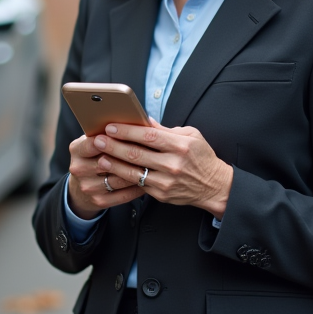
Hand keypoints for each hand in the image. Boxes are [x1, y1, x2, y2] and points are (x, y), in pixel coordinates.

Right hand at [66, 134, 145, 219]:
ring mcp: (88, 186)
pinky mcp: (98, 201)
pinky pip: (124, 195)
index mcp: (76, 150)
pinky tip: (148, 180)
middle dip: (130, 156)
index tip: (131, 135)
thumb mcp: (94, 141)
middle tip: (150, 151)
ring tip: (153, 166)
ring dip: (137, 172)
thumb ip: (109, 133)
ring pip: (119, 179)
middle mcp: (79, 168)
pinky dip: (137, 187)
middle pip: (108, 162)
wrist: (81, 187)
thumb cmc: (94, 156)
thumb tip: (136, 121)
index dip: (113, 139)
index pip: (94, 142)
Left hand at [91, 121, 232, 219]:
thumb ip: (166, 129)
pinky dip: (124, 177)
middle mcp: (173, 164)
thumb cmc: (202, 157)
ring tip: (100, 156)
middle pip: (136, 153)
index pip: (148, 136)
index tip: (111, 126)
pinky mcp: (161, 195)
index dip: (127, 130)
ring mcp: (166, 181)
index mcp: (180, 146)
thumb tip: (144, 119)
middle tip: (98, 139)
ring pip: (133, 172)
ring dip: (114, 164)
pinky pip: (138, 184)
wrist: (214, 186)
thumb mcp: (191, 136)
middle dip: (113, 146)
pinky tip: (113, 171)